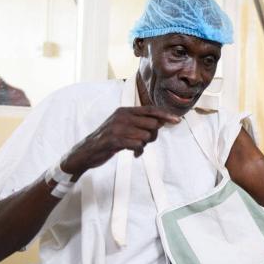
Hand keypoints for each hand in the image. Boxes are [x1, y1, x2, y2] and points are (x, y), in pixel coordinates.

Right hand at [61, 106, 179, 178]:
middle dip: (153, 135)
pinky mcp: (114, 140)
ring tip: (136, 148)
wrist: (86, 152)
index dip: (165, 115)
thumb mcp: (123, 126)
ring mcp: (118, 127)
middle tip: (145, 142)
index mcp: (125, 111)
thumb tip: (162, 122)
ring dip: (144, 145)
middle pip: (152, 123)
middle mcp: (122, 116)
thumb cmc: (108, 139)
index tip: (177, 120)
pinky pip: (137, 145)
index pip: (151, 109)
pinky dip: (139, 151)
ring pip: (146, 135)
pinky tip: (135, 154)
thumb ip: (140, 122)